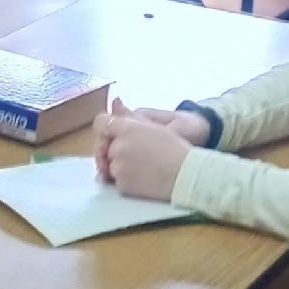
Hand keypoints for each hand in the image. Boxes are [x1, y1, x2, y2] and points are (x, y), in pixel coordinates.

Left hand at [91, 99, 207, 179]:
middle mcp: (118, 147)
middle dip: (115, 149)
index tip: (114, 134)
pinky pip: (117, 181)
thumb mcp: (154, 126)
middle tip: (139, 154)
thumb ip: (131, 116)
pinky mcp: (122, 186)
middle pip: (105, 146)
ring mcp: (118, 168)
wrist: (187, 176)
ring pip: (111, 165)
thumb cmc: (175, 149)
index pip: (101, 122)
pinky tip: (144, 178)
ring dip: (121, 165)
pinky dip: (126, 180)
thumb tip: (115, 102)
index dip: (106, 129)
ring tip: (144, 167)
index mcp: (126, 128)